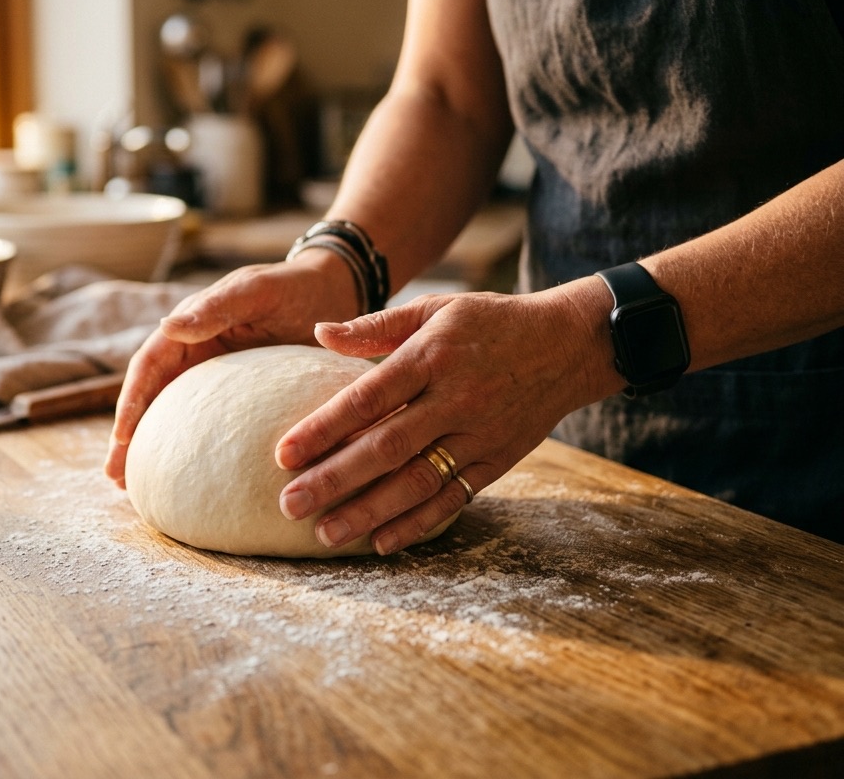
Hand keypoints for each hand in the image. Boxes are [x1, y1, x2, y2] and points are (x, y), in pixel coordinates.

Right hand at [104, 251, 359, 486]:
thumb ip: (216, 307)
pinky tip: (188, 480)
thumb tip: (167, 325)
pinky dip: (193, 450)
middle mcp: (194, 353)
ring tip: (134, 489)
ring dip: (154, 449)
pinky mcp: (237, 397)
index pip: (149, 365)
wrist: (331, 292)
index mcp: (190, 326)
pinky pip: (208, 424)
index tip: (123, 437)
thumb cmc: (292, 286)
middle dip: (130, 437)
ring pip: (174, 416)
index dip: (133, 400)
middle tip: (116, 477)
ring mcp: (214, 377)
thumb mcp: (256, 291)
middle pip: (152, 398)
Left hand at [275, 281, 615, 554]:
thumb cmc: (489, 322)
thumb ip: (376, 326)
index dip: (324, 427)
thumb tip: (319, 332)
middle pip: (386, 448)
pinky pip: (453, 500)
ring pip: (417, 482)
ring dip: (368, 512)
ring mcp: (478, 436)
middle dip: (334, 481)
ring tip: (324, 533)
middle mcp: (454, 400)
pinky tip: (379, 543)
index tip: (283, 453)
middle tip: (288, 505)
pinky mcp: (496, 462)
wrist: (569, 345)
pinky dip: (417, 524)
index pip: (368, 397)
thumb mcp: (436, 308)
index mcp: (432, 357)